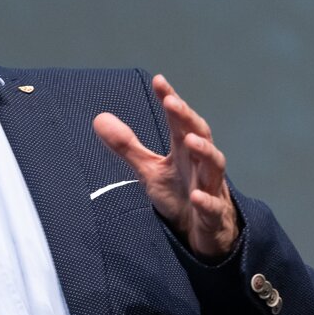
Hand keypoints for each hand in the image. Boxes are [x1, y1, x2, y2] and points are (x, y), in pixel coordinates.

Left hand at [92, 74, 238, 259]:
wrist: (204, 234)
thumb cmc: (180, 196)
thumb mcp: (150, 170)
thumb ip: (127, 146)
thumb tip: (99, 118)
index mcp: (185, 152)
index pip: (179, 121)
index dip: (171, 101)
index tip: (159, 80)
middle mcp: (201, 165)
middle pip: (200, 135)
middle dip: (187, 118)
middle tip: (171, 102)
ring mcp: (211, 189)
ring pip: (214, 166)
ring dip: (204, 152)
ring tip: (190, 139)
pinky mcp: (214, 216)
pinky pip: (213, 208)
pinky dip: (206, 201)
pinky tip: (197, 197)